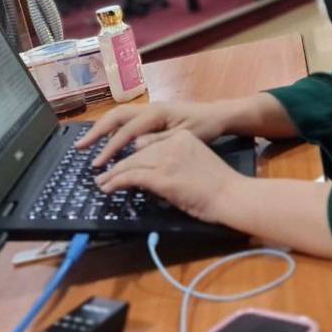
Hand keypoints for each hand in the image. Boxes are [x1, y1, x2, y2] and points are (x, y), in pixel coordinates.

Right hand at [77, 101, 232, 167]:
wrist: (217, 115)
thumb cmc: (203, 127)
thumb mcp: (184, 137)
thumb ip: (160, 141)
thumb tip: (135, 146)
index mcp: (156, 113)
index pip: (126, 131)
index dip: (110, 148)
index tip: (98, 164)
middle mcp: (149, 108)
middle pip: (115, 116)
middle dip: (96, 131)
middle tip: (80, 147)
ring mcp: (149, 110)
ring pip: (119, 116)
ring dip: (102, 129)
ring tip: (87, 145)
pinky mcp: (151, 116)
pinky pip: (127, 120)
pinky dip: (113, 129)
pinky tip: (108, 142)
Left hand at [96, 130, 243, 223]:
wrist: (231, 194)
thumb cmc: (219, 184)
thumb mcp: (195, 162)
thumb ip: (175, 160)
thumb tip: (154, 171)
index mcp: (181, 138)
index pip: (148, 143)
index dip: (132, 155)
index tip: (121, 163)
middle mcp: (171, 143)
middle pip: (136, 152)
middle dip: (117, 164)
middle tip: (103, 174)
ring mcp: (166, 160)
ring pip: (130, 163)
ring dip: (112, 175)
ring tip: (101, 183)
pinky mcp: (161, 177)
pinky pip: (130, 177)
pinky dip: (115, 182)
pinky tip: (107, 188)